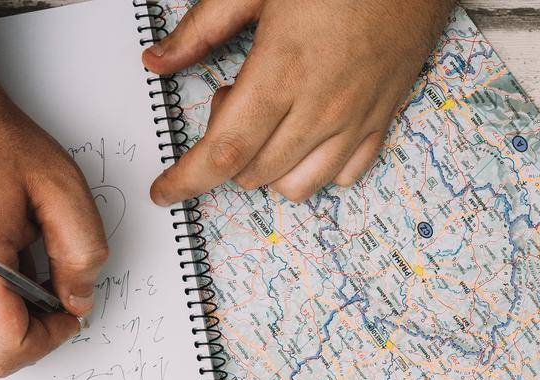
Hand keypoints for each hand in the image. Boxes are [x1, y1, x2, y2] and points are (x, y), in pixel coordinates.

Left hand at [145, 0, 451, 204]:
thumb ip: (203, 27)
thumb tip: (158, 60)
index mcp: (282, 72)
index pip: (223, 153)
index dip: (187, 180)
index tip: (165, 191)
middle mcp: (320, 108)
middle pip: (253, 173)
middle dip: (226, 153)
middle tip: (233, 98)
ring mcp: (354, 119)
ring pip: (296, 186)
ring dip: (268, 167)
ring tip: (271, 116)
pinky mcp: (381, 119)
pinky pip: (343, 175)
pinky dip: (316, 168)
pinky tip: (307, 133)